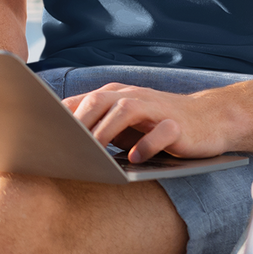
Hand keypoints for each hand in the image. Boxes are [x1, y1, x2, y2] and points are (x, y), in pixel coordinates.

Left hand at [63, 83, 234, 161]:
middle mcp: (134, 97)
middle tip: (63, 144)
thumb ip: (100, 128)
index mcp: (118, 96)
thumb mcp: (126, 124)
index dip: (62, 115)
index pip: (84, 100)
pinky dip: (147, 144)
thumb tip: (63, 146)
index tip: (42, 134)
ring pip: (126, 109)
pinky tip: (136, 158)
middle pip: (100, 100)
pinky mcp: (178, 125)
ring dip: (106, 130)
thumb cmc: (159, 124)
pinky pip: (161, 131)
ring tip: (93, 151)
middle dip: (80, 121)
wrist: (210, 119)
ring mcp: (156, 108)